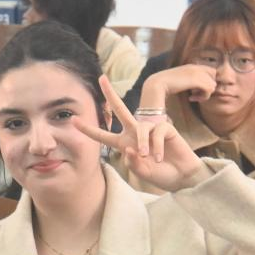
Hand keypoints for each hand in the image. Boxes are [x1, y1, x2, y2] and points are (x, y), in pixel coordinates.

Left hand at [74, 76, 208, 192]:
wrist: (181, 177)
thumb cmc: (159, 174)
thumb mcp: (141, 172)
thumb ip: (132, 162)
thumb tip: (130, 149)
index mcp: (124, 144)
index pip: (103, 135)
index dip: (88, 129)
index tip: (73, 120)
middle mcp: (135, 133)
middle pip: (120, 110)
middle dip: (111, 94)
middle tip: (101, 78)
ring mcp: (150, 130)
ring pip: (140, 129)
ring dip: (143, 144)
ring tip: (149, 158)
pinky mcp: (165, 128)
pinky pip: (157, 133)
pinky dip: (157, 147)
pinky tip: (160, 157)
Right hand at [140, 64, 216, 108]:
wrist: (157, 84)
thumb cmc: (164, 84)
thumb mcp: (179, 79)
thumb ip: (188, 80)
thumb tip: (195, 88)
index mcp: (192, 66)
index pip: (210, 71)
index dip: (206, 81)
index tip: (196, 89)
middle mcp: (196, 67)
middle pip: (213, 77)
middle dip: (207, 87)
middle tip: (195, 94)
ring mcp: (197, 73)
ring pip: (213, 85)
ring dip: (204, 94)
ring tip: (193, 97)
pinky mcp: (197, 81)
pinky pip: (209, 90)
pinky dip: (202, 97)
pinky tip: (191, 98)